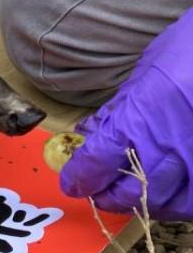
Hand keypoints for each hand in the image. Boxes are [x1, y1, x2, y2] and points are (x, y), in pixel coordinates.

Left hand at [60, 7, 192, 219]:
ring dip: (143, 203)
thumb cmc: (191, 48)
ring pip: (164, 204)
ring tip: (134, 195)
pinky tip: (172, 195)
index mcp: (136, 120)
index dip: (79, 178)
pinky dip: (181, 204)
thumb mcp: (146, 72)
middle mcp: (164, 148)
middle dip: (108, 197)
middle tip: (99, 194)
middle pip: (127, 193)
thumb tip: (95, 130)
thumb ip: (120, 107)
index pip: (95, 164)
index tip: (72, 183)